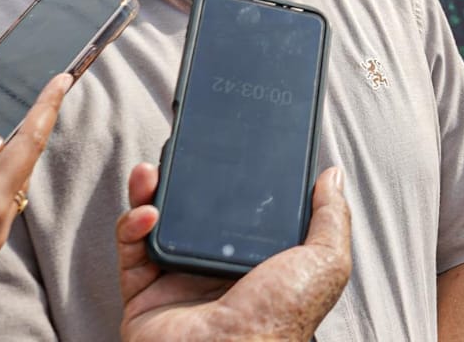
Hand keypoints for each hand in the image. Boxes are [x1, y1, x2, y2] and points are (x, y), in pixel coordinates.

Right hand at [116, 164, 351, 341]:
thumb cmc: (279, 318)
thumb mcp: (325, 262)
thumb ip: (331, 217)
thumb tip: (332, 175)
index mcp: (259, 261)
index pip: (244, 210)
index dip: (235, 179)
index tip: (230, 146)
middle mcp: (218, 269)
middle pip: (196, 211)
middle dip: (185, 178)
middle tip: (181, 151)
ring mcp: (179, 282)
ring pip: (159, 223)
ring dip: (151, 191)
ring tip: (151, 171)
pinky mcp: (145, 295)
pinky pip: (132, 251)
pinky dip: (132, 225)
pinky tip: (147, 213)